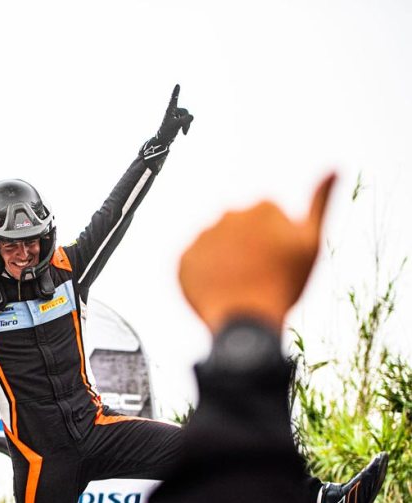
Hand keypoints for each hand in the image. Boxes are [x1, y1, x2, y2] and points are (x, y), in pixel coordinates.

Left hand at [140, 84, 193, 161]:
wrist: (163, 142)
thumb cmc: (166, 132)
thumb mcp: (176, 125)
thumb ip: (184, 120)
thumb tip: (192, 117)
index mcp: (170, 110)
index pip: (173, 99)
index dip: (176, 92)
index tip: (177, 84)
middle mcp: (173, 112)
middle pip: (185, 111)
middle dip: (186, 119)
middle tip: (182, 127)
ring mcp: (176, 117)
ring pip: (187, 117)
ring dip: (187, 124)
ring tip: (184, 132)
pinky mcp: (178, 122)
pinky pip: (187, 121)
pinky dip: (187, 127)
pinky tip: (184, 134)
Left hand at [178, 173, 335, 333]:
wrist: (245, 320)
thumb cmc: (284, 283)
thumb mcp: (310, 243)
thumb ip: (320, 204)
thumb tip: (333, 168)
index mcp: (262, 207)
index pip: (268, 220)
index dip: (276, 243)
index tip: (278, 262)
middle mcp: (228, 214)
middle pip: (241, 231)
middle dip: (249, 248)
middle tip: (259, 275)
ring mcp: (204, 235)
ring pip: (219, 248)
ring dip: (226, 261)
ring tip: (240, 285)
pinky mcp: (184, 258)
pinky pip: (197, 264)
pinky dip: (206, 276)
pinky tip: (220, 290)